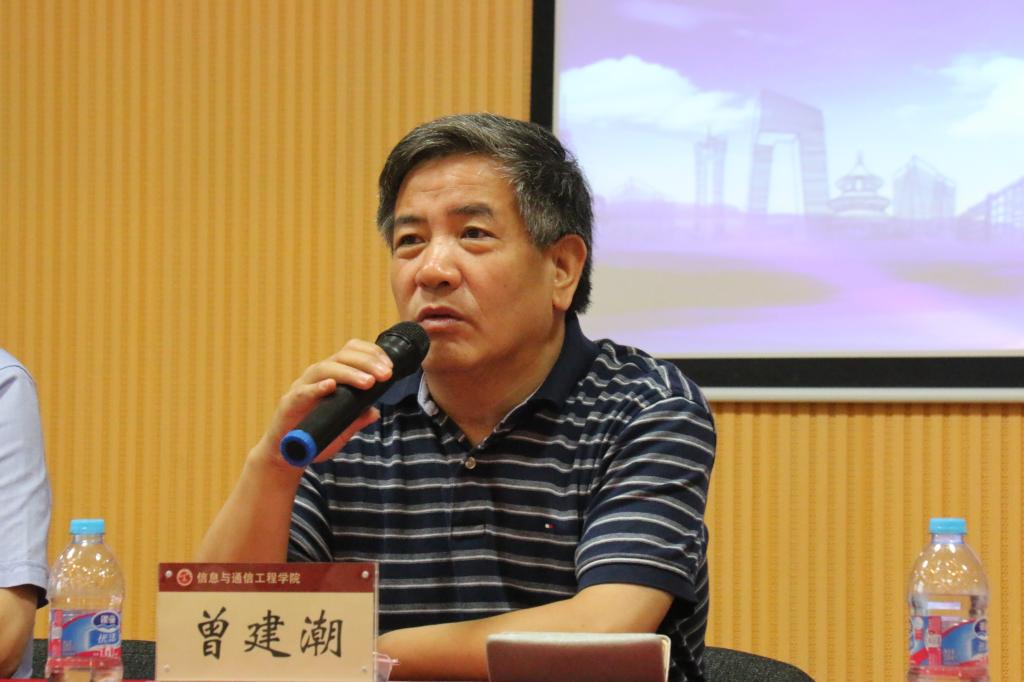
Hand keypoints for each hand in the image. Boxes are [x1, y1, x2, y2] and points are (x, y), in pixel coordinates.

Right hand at [258, 340, 394, 466]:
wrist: (286, 454)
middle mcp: (317, 376)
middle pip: (342, 356)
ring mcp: (302, 387)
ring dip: (349, 374)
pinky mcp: (289, 403)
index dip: (372, 354)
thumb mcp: (343, 428)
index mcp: (332, 375)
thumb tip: (375, 412)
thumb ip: (357, 419)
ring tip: (368, 382)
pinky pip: (303, 391)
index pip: (352, 353)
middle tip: (386, 374)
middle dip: (367, 362)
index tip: (390, 367)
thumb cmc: (316, 434)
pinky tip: (330, 386)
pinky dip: (317, 388)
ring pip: (325, 369)